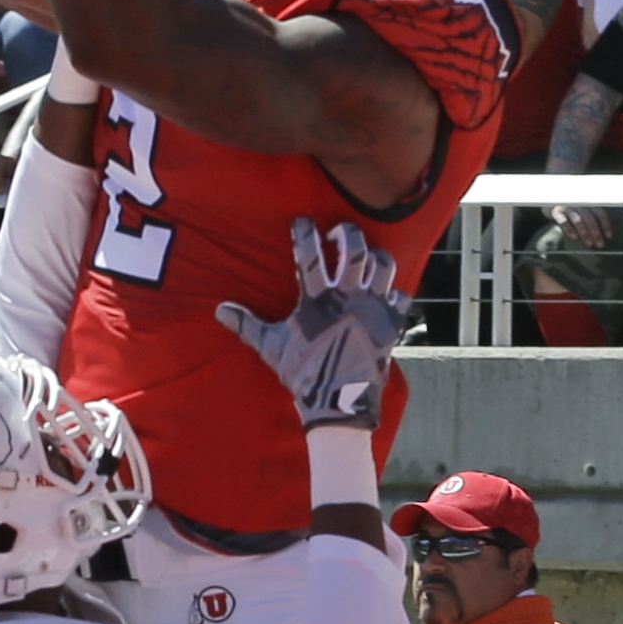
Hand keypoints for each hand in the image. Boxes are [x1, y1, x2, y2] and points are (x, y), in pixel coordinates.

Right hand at [215, 216, 409, 430]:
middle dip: (347, 232)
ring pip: (384, 264)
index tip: (302, 221)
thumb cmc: (303, 373)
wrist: (339, 402)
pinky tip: (388, 294)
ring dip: (377, 255)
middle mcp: (349, 296)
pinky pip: (402, 296)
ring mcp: (373, 307)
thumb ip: (248, 324)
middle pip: (354, 248)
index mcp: (318, 299)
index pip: (310, 254)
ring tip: (369, 256)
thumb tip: (220, 310)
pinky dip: (396, 292)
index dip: (304, 232)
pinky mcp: (391, 323)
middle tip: (338, 232)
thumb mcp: (271, 347)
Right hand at [549, 204, 609, 242]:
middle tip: (600, 244)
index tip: (609, 236)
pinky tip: (574, 237)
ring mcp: (567, 207)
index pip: (600, 213)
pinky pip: (564, 221)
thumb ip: (592, 217)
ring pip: (578, 220)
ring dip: (585, 233)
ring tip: (589, 243)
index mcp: (588, 203)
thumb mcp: (582, 209)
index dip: (605, 224)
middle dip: (596, 232)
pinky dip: (569, 229)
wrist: (550, 202)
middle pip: (590, 218)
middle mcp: (579, 203)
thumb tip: (603, 234)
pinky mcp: (556, 211)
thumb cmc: (570, 209)